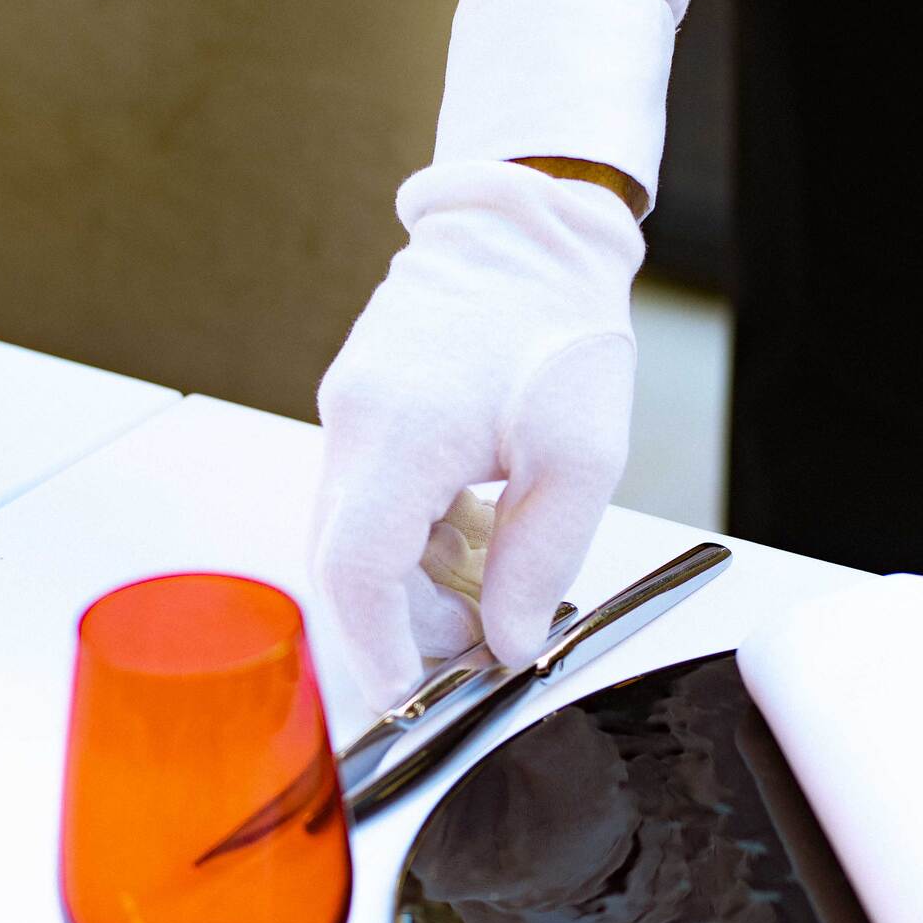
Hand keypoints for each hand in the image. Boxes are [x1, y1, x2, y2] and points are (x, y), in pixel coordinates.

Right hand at [313, 159, 641, 706]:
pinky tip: (468, 541)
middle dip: (393, 628)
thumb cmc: (558, 322)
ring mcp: (347, 412)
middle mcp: (354, 423)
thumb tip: (509, 641)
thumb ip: (541, 558)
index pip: (356, 570)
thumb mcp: (581, 455)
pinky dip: (407, 541)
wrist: (527, 228)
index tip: (406, 695)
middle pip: (340, 564)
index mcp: (402, 433)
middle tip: (461, 657)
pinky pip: (366, 498)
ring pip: (350, 535)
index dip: (374, 647)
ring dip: (404, 586)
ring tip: (480, 602)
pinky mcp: (359, 407)